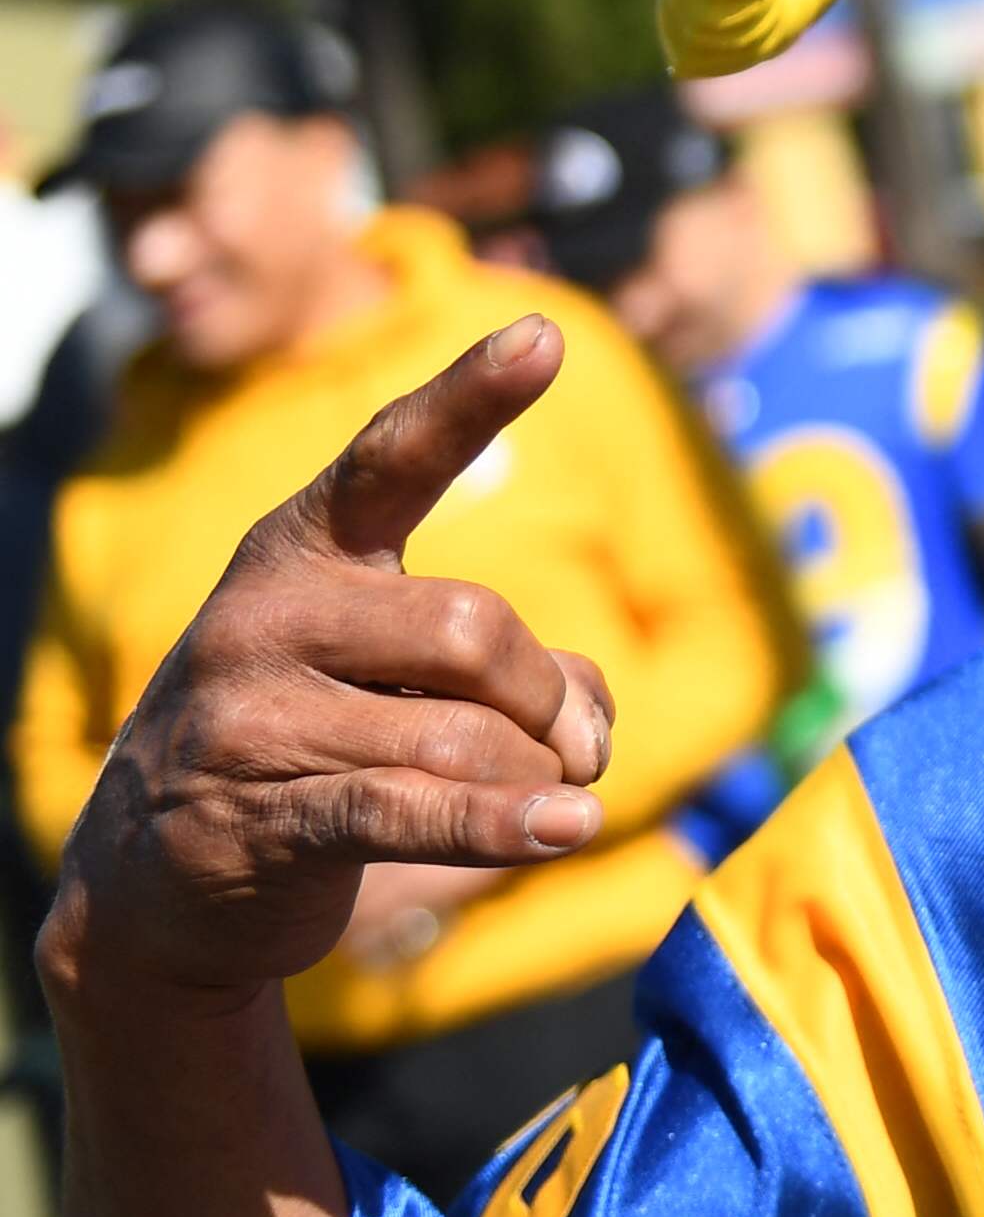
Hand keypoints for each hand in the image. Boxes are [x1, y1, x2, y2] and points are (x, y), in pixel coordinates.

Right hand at [41, 320, 615, 1016]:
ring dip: (533, 780)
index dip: (471, 397)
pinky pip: (410, 808)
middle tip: (568, 749)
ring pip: (462, 734)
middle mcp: (266, 614)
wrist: (161, 881)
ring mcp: (249, 714)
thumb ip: (521, 672)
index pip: (392, 457)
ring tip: (541, 807)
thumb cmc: (323, 751)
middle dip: (547, 698)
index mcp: (305, 551)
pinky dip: (504, 824)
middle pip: (473, 628)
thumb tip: (589, 727)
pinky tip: (566, 829)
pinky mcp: (256, 816)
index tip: (545, 335)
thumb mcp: (410, 680)